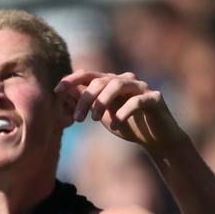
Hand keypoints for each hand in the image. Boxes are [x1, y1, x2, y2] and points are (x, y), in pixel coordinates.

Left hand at [56, 70, 188, 154]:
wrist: (157, 139)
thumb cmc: (127, 125)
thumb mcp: (102, 115)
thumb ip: (86, 103)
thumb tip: (64, 94)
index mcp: (111, 81)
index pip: (88, 74)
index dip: (71, 79)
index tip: (57, 91)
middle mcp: (125, 79)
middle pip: (100, 80)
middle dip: (85, 99)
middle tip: (77, 119)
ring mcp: (141, 87)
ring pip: (116, 84)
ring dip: (102, 102)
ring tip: (94, 120)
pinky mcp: (155, 98)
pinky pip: (136, 101)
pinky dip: (122, 113)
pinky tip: (115, 126)